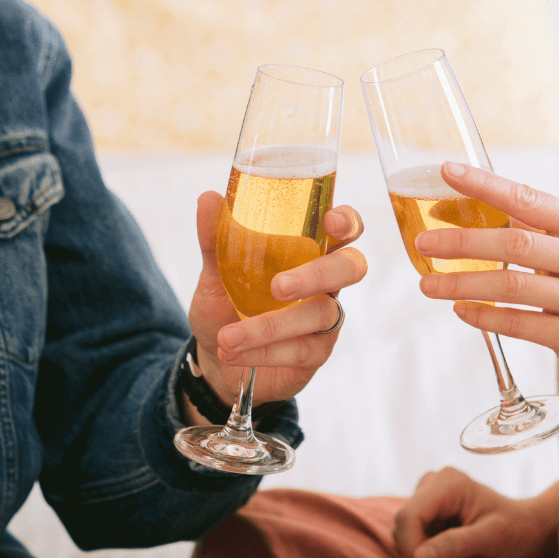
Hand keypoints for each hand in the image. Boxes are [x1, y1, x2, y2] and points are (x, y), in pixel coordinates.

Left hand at [188, 192, 366, 405]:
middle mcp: (325, 283)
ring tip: (227, 337)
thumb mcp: (214, 274)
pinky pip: (300, 350)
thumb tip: (208, 198)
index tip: (331, 221)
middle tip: (278, 287)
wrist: (214, 359)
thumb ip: (215, 239)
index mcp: (309, 252)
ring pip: (319, 314)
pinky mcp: (317, 353)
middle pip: (350, 268)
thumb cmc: (225, 307)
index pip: (345, 229)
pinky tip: (232, 352)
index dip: (347, 222)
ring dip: (270, 326)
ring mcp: (325, 319)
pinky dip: (264, 351)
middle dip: (318, 274)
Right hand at [393, 468, 558, 557]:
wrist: (531, 528)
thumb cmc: (519, 530)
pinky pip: (417, 540)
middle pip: (405, 527)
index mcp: (447, 482)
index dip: (411, 549)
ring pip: (409, 537)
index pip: (408, 516)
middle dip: (428, 555)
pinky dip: (437, 556)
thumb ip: (454, 545)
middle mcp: (433, 483)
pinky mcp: (429, 512)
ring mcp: (429, 497)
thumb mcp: (491, 539)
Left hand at [414, 162, 558, 395]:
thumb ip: (534, 230)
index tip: (445, 171)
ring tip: (427, 283)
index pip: (528, 198)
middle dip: (461, 242)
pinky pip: (518, 324)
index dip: (485, 185)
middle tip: (423, 242)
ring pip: (510, 286)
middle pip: (514, 243)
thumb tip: (470, 205)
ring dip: (460, 284)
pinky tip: (459, 310)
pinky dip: (482, 317)